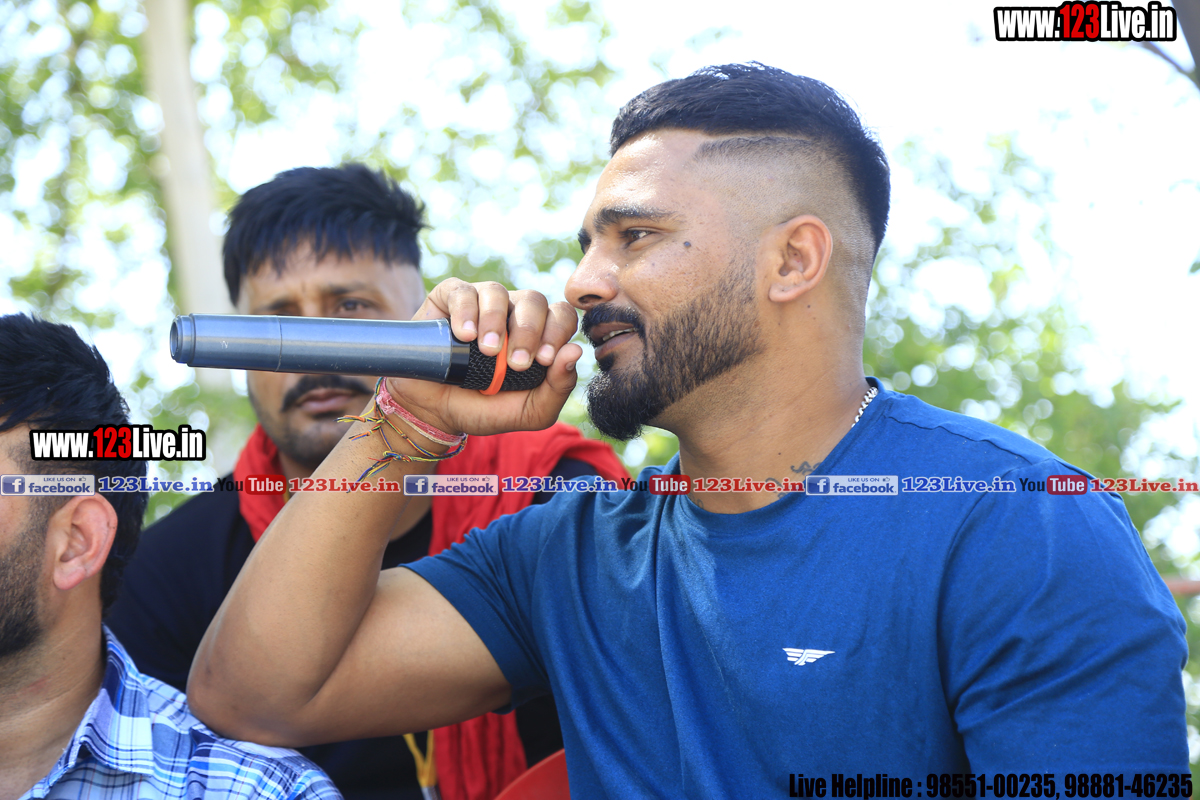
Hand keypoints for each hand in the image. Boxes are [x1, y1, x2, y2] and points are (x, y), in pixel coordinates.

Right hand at [385, 280, 581, 436]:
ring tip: (488, 350)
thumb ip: (558, 388)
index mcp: (538, 333)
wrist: (436, 413)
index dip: (557, 332)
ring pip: (497, 292)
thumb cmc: (486, 408)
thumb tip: (575, 351)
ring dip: (496, 321)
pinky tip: (464, 335)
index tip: (544, 361)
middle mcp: (512, 312)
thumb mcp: (529, 412)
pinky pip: (461, 292)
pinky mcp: (448, 299)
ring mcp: (481, 302)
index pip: (561, 316)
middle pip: (533, 299)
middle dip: (528, 331)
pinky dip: (465, 312)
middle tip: (516, 364)